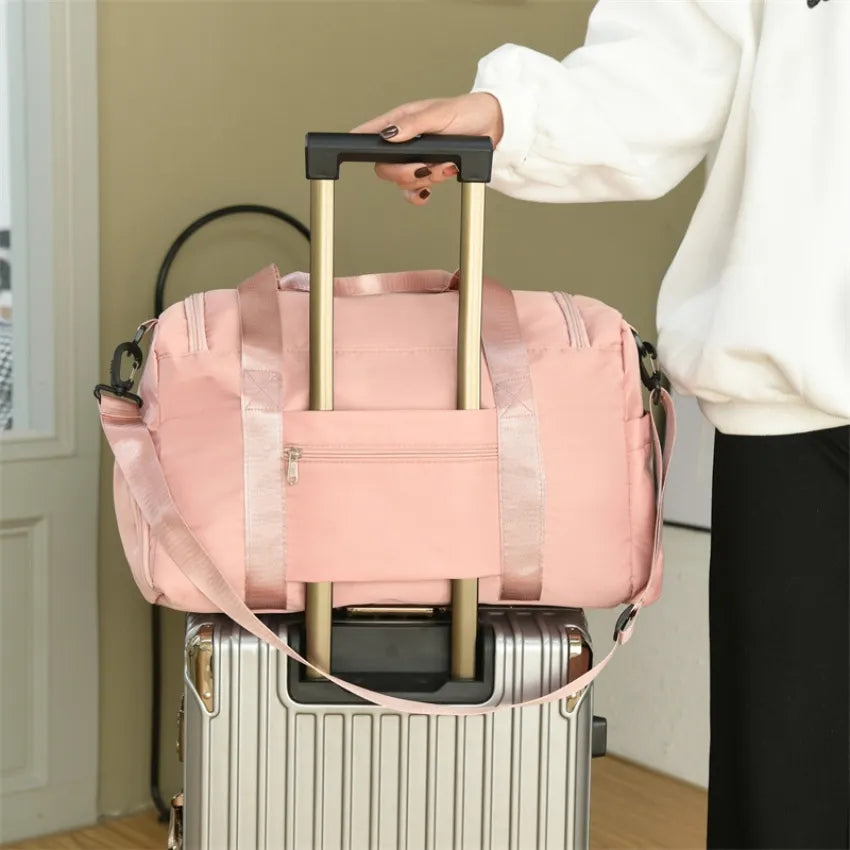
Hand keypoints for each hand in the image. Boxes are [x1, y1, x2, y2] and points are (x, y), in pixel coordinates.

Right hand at [351, 93, 503, 204]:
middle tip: (426, 166)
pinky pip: (413, 193)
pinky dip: (420, 195)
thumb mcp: (439, 113)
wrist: (492, 128)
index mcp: (401, 122)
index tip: (350, 150)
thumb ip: (413, 124)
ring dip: (425, 179)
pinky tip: (430, 190)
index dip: (357, 142)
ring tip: (447, 166)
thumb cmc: (467, 112)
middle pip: (384, 168)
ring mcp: (415, 159)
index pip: (370, 133)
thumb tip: (389, 134)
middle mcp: (404, 143)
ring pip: (402, 182)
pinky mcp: (428, 174)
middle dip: (405, 172)